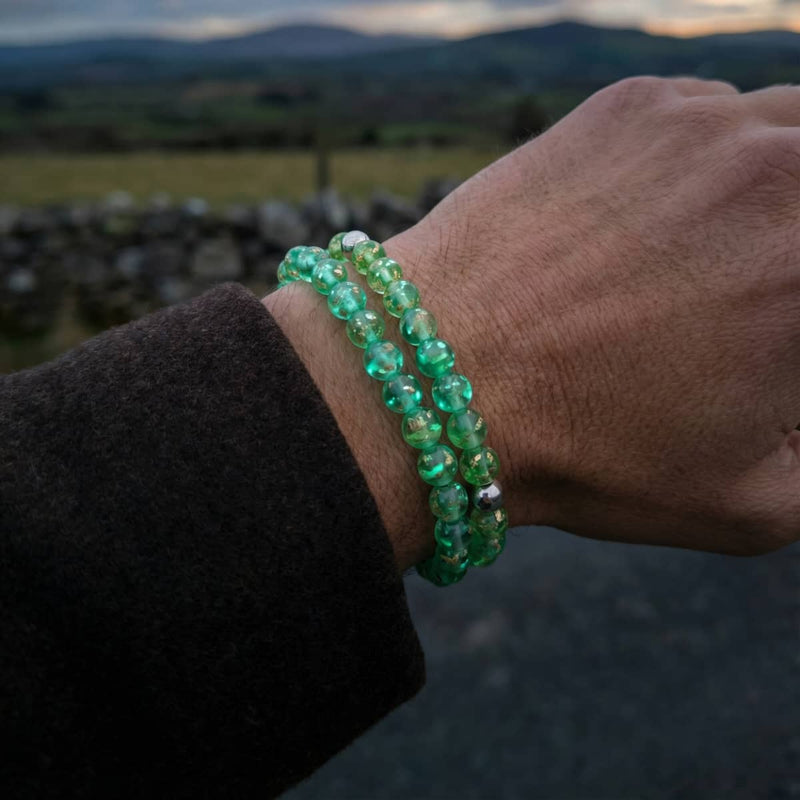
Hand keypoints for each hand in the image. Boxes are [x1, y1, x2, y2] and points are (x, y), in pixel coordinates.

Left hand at [386, 76, 799, 556]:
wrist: (442, 381)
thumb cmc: (588, 451)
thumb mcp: (749, 504)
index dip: (792, 319)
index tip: (770, 336)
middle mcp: (778, 172)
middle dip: (794, 242)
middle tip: (754, 290)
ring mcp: (700, 125)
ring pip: (783, 131)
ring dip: (774, 186)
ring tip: (715, 252)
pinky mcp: (627, 108)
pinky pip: (708, 111)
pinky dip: (707, 155)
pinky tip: (660, 212)